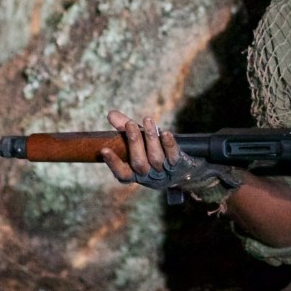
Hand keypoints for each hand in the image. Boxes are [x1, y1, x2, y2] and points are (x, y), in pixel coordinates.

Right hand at [99, 110, 242, 195]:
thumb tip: (110, 113)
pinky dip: (169, 144)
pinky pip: (174, 156)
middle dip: (134, 142)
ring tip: (148, 120)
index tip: (104, 150)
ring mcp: (165, 172)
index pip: (122, 174)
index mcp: (136, 175)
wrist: (186, 171)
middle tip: (130, 124)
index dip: (113, 163)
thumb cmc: (156, 154)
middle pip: (139, 163)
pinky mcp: (180, 165)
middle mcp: (150, 176)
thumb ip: (125, 130)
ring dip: (151, 138)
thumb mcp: (141, 144)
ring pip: (156, 157)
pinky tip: (166, 133)